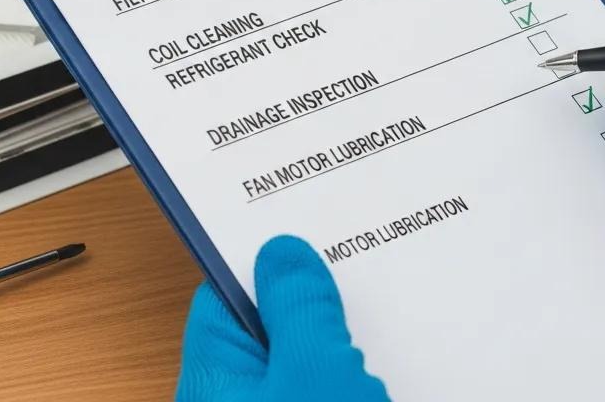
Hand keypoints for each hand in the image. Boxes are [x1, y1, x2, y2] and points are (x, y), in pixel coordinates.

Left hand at [176, 235, 389, 401]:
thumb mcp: (314, 370)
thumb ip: (297, 306)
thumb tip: (282, 251)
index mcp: (214, 381)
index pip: (224, 294)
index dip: (262, 255)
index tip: (300, 220)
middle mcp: (236, 399)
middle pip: (269, 325)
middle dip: (312, 296)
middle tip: (357, 261)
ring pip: (304, 358)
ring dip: (340, 336)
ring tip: (382, 303)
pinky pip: (326, 385)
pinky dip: (352, 371)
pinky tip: (390, 354)